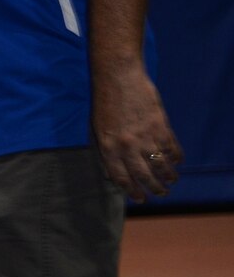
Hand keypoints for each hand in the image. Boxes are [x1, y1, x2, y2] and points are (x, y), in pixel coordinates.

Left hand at [91, 61, 181, 198]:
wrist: (118, 78)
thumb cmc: (104, 103)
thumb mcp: (97, 130)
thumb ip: (104, 152)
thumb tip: (111, 175)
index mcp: (108, 147)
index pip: (121, 177)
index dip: (131, 190)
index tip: (140, 198)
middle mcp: (127, 145)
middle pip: (143, 175)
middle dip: (154, 188)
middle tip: (161, 194)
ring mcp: (145, 136)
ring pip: (160, 164)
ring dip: (168, 176)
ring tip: (171, 182)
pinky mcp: (160, 125)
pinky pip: (171, 147)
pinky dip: (176, 157)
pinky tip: (177, 162)